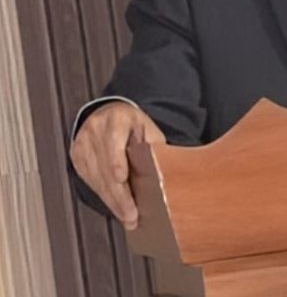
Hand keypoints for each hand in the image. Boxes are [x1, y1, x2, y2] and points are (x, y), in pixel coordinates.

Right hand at [69, 102, 165, 229]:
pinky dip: (104, 195)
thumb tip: (164, 172)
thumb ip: (153, 147)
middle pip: (105, 166)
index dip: (117, 161)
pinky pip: (90, 181)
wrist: (109, 116)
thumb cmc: (132, 125)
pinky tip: (115, 205)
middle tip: (131, 214)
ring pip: (96, 178)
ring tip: (127, 216)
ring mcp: (83, 143)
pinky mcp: (77, 156)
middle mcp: (96, 129)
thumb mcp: (149, 129)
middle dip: (119, 194)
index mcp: (117, 118)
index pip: (115, 140)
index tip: (121, 178)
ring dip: (112, 201)